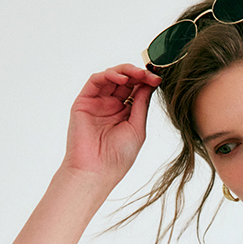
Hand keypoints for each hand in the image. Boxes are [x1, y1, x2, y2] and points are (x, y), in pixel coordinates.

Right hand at [61, 64, 160, 183]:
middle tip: (150, 74)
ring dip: (126, 71)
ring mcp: (97, 102)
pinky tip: (123, 79)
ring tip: (139, 74)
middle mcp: (110, 106)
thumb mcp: (137, 128)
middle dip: (138, 74)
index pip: (135, 90)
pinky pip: (96, 81)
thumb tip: (149, 84)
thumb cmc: (118, 157)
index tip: (158, 79)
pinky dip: (109, 75)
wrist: (96, 171)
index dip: (146, 82)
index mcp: (124, 114)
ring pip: (111, 76)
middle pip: (125, 80)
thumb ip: (141, 104)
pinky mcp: (84, 101)